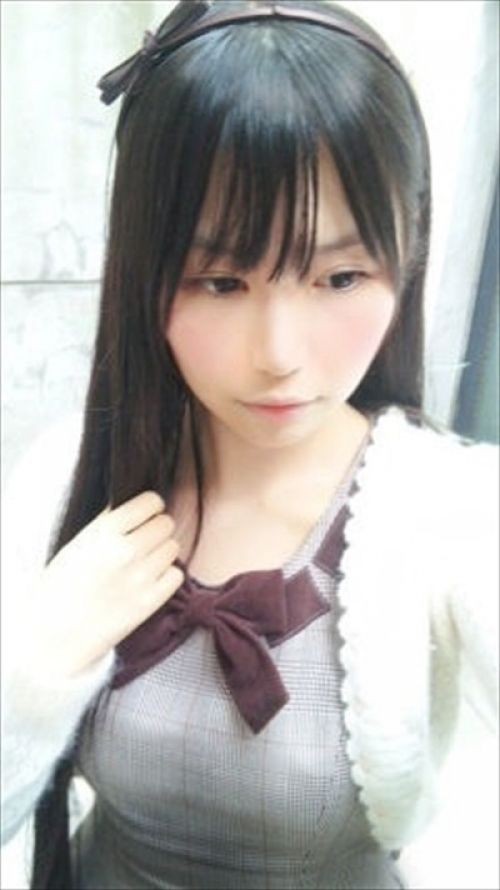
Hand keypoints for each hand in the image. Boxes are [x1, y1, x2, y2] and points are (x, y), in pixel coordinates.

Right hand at [25, 491, 183, 677]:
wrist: (52, 634)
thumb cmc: (60, 585)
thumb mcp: (78, 543)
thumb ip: (109, 523)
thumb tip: (139, 506)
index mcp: (104, 531)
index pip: (151, 501)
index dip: (150, 507)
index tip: (145, 516)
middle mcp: (125, 550)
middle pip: (166, 524)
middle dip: (156, 529)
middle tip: (142, 542)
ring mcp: (140, 577)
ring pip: (172, 548)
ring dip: (161, 552)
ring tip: (142, 564)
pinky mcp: (149, 602)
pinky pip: (176, 575)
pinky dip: (166, 576)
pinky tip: (149, 581)